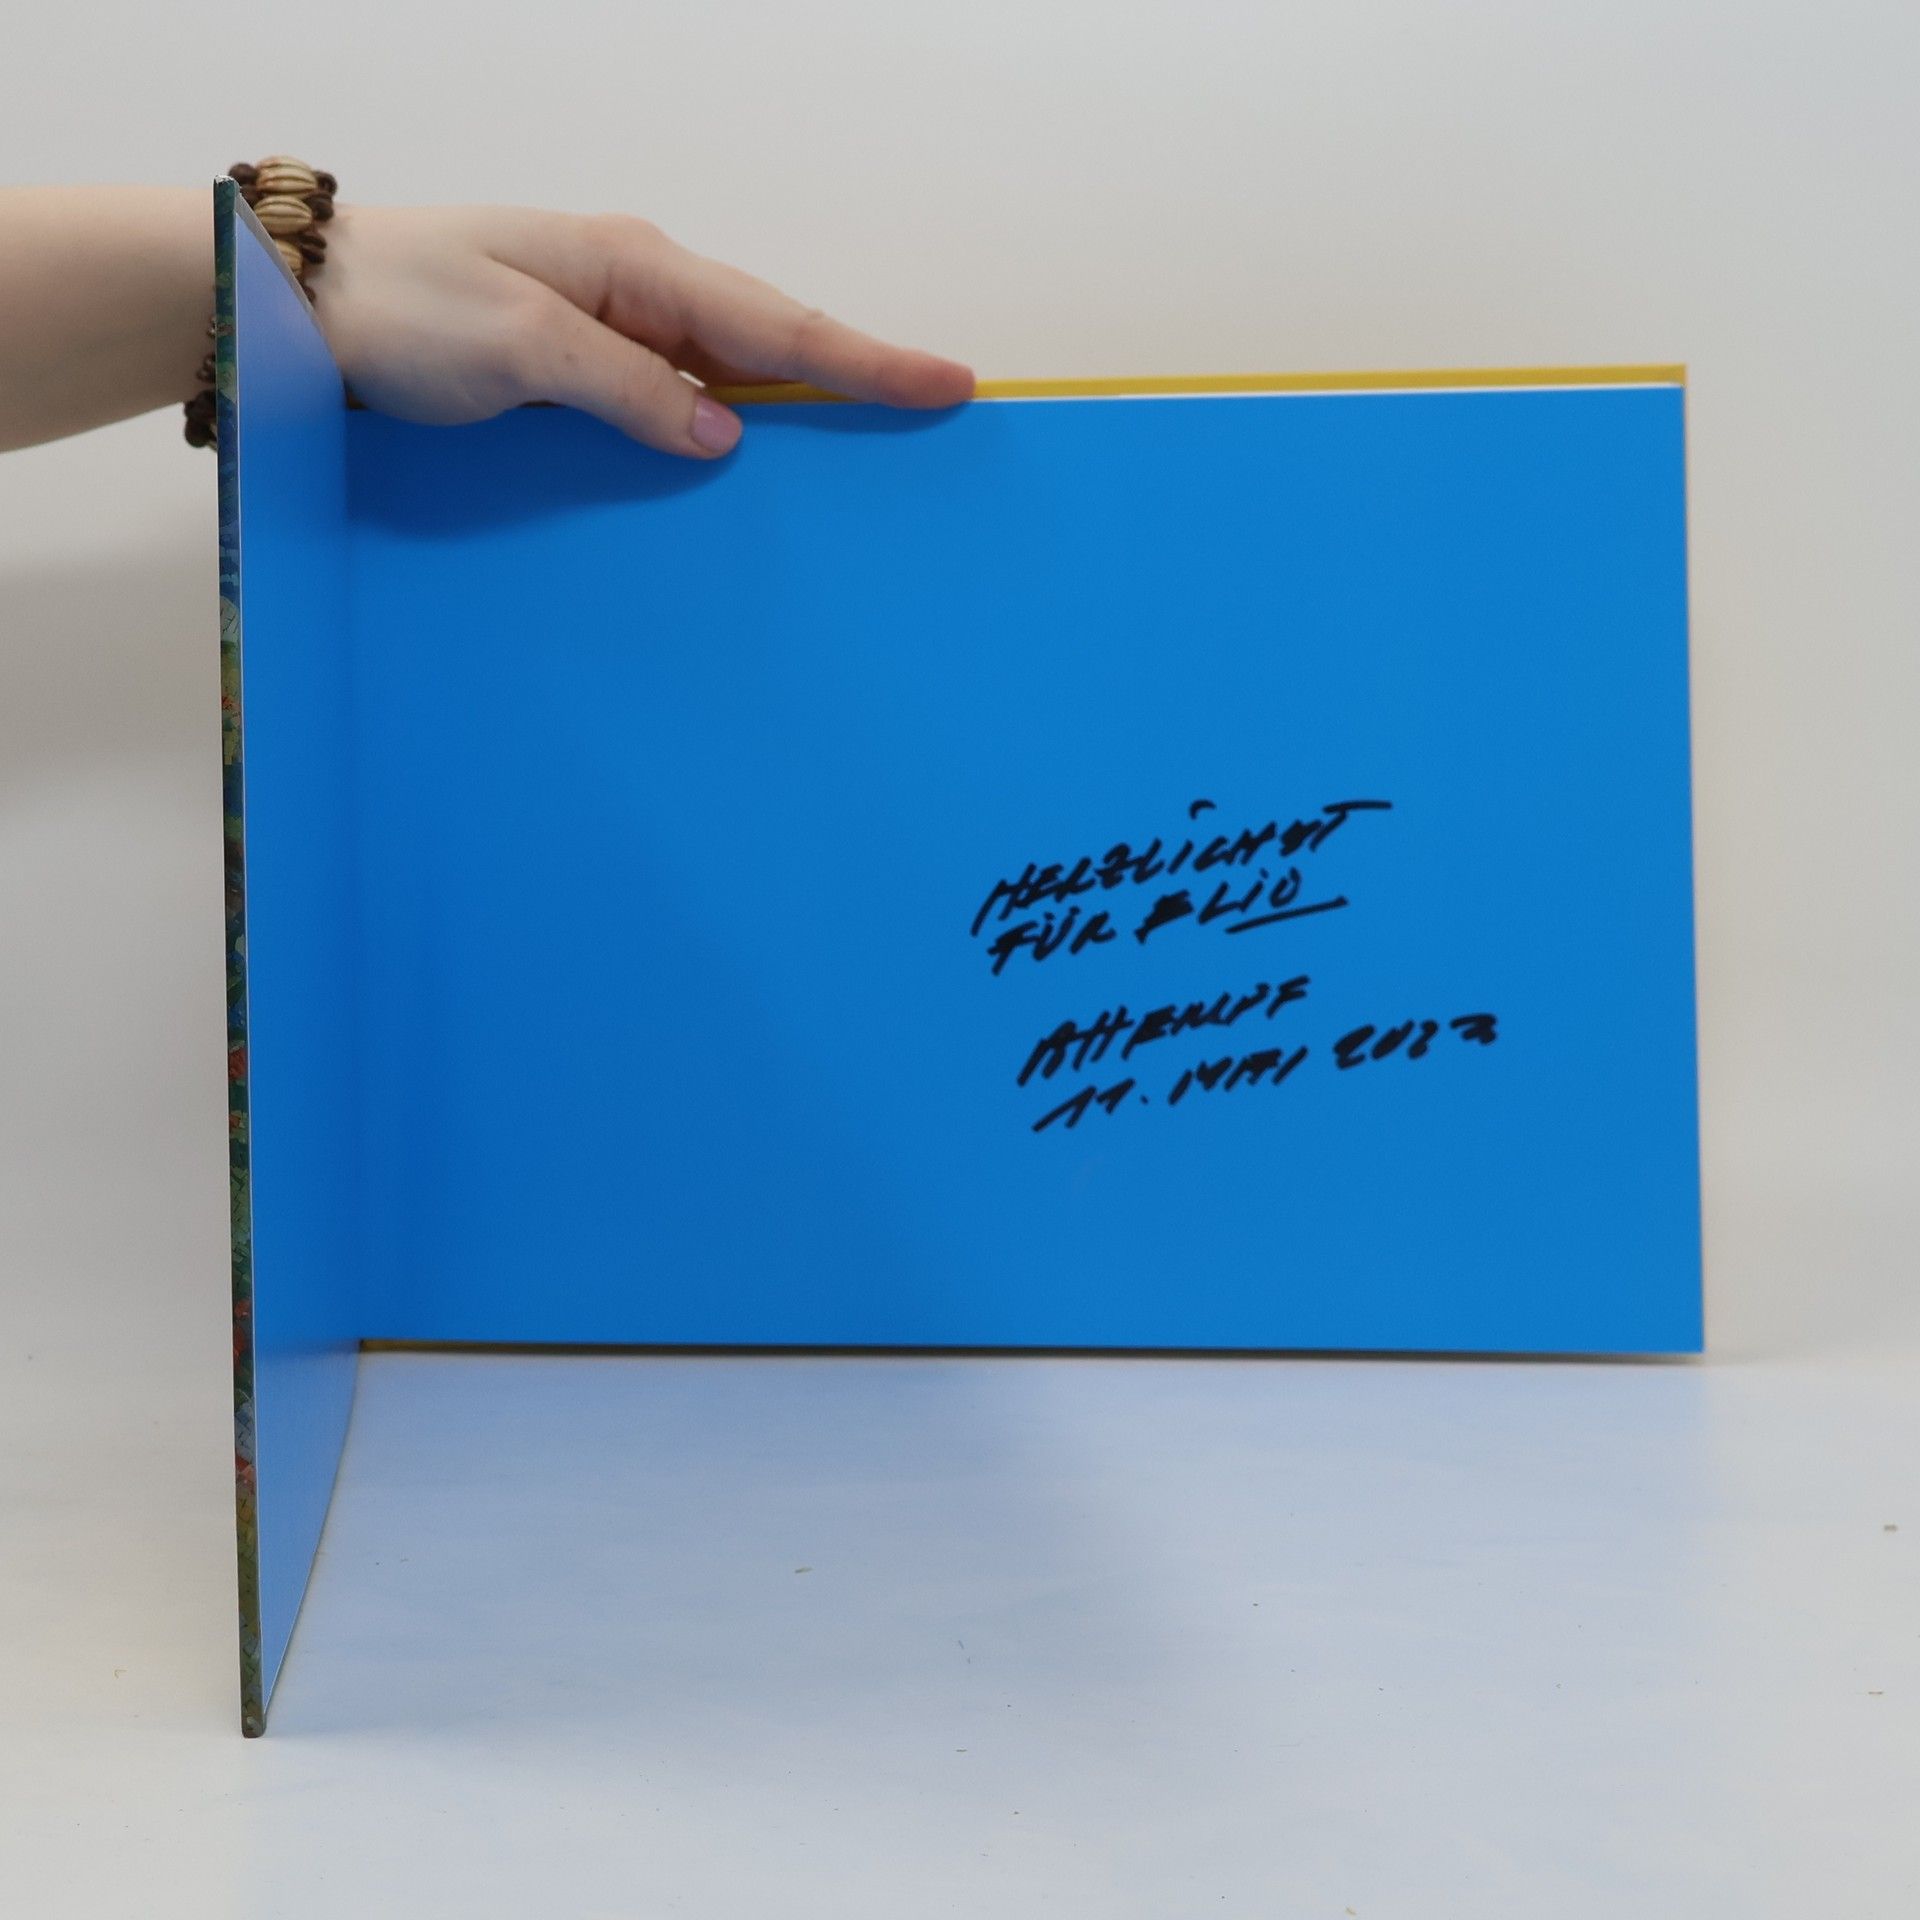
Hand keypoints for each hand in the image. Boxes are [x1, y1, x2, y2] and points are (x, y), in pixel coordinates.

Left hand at [310, 204, 974, 458]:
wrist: (307, 303)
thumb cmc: (406, 310)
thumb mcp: (522, 348)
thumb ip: (630, 388)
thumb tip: (726, 435)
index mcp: (636, 268)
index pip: (777, 324)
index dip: (866, 361)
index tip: (946, 382)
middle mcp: (638, 290)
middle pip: (773, 341)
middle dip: (857, 378)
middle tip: (936, 409)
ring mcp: (613, 327)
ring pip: (733, 373)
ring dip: (799, 408)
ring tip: (873, 444)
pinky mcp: (585, 367)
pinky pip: (681, 398)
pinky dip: (730, 425)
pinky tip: (755, 459)